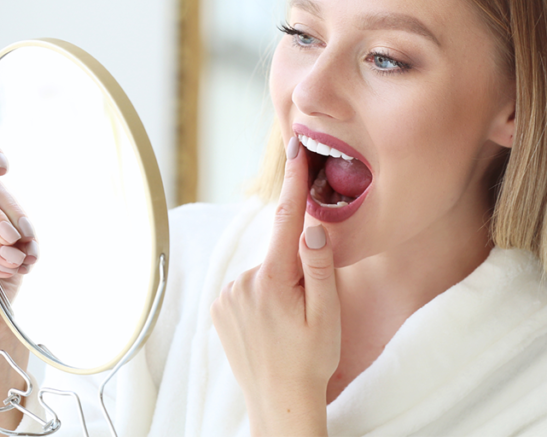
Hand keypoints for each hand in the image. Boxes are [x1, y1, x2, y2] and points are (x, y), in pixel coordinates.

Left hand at [211, 136, 338, 436]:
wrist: (278, 400)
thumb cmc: (311, 359)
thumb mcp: (327, 315)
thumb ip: (320, 267)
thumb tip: (311, 225)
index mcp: (274, 280)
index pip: (286, 218)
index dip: (293, 180)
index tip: (295, 146)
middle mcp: (243, 282)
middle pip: (279, 252)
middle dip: (297, 266)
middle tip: (309, 307)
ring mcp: (227, 295)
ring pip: (264, 271)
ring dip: (279, 284)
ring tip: (289, 323)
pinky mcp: (219, 307)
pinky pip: (247, 287)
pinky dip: (263, 295)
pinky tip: (271, 325)